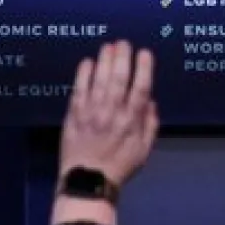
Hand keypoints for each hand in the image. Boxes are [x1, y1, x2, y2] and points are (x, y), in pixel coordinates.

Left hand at [58, 41, 158, 191]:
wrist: (88, 180)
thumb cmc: (120, 166)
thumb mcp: (144, 150)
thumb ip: (150, 125)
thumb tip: (151, 101)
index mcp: (131, 123)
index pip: (140, 90)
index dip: (143, 69)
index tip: (145, 53)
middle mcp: (112, 114)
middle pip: (119, 80)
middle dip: (122, 59)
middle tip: (124, 43)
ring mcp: (91, 114)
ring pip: (99, 82)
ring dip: (104, 62)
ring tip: (108, 46)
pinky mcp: (73, 116)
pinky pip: (79, 91)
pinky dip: (83, 75)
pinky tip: (87, 62)